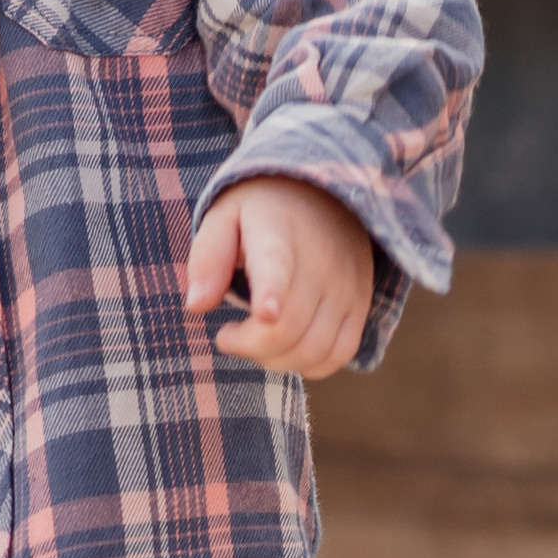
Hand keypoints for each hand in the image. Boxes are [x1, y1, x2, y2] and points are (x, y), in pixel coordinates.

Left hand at [183, 178, 374, 378]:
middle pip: (287, 327)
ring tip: (256, 340)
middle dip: (247, 346)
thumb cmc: (261, 211)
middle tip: (229, 335)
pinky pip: (340, 353)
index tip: (265, 312)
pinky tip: (287, 349)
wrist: (325, 192)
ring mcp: (346, 285)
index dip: (273, 291)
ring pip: (313, 349)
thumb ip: (207, 258)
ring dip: (275, 360)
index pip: (278, 264)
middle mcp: (320, 261)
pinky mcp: (361, 303)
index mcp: (277, 232)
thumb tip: (196, 306)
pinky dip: (309, 365)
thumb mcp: (224, 216)